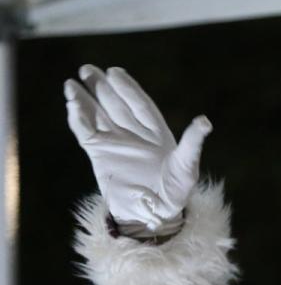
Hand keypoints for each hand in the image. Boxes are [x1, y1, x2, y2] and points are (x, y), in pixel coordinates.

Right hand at [64, 65, 211, 230]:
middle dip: (103, 87)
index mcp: (156, 132)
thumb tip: (205, 121)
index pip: (140, 105)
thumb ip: (192, 143)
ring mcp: (116, 142)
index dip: (128, 88)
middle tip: (88, 69)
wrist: (153, 215)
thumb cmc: (175, 192)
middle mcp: (135, 133)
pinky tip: (71, 104)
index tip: (115, 72)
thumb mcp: (187, 166)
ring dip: (85, 99)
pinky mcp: (100, 154)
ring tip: (71, 84)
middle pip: (116, 104)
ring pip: (98, 115)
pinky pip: (86, 132)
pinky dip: (78, 119)